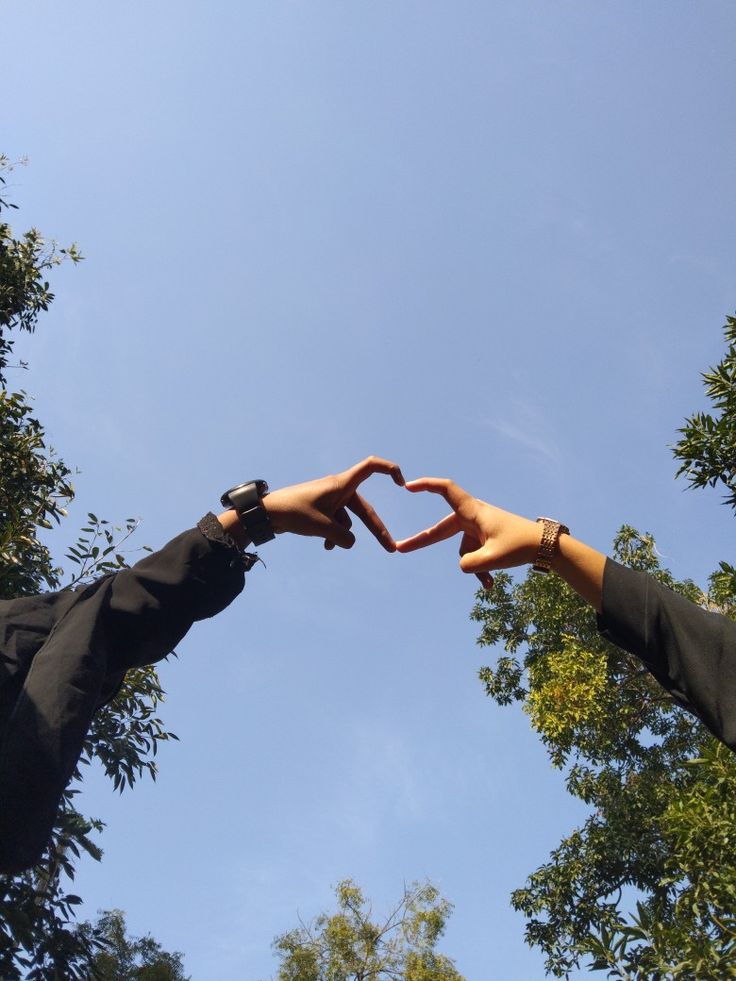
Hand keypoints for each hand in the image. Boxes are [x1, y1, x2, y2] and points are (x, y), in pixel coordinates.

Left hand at [263, 456, 404, 550]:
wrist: (266, 513)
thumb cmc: (293, 512)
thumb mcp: (321, 527)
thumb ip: (342, 537)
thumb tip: (349, 543)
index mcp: (341, 485)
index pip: (371, 467)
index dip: (389, 470)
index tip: (401, 482)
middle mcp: (339, 490)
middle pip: (364, 510)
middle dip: (376, 530)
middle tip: (390, 548)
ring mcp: (330, 500)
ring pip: (348, 521)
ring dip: (341, 535)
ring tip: (328, 544)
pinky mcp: (322, 510)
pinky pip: (336, 524)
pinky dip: (333, 535)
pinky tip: (325, 545)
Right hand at [394, 478, 541, 587]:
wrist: (545, 546)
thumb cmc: (520, 545)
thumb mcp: (491, 560)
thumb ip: (468, 565)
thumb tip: (462, 566)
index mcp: (473, 512)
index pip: (445, 490)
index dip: (426, 485)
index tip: (407, 487)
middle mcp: (472, 517)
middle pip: (441, 529)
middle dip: (422, 542)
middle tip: (399, 548)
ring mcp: (478, 529)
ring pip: (463, 552)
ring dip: (475, 567)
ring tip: (492, 579)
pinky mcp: (485, 539)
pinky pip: (474, 557)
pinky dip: (481, 570)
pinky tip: (491, 585)